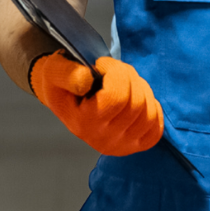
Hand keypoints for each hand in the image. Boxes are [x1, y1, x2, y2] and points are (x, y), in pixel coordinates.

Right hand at [29, 52, 163, 155]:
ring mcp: (120, 146)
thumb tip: (86, 80)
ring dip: (141, 90)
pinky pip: (155, 128)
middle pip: (136, 103)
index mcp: (83, 123)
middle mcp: (102, 141)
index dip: (116, 72)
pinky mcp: (134, 146)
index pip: (116, 97)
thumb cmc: (61, 83)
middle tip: (114, 70)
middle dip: (129, 77)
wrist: (64, 99)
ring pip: (148, 114)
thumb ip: (66, 73)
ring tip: (124, 83)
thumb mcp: (54, 70)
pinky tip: (137, 99)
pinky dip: (152, 109)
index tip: (101, 64)